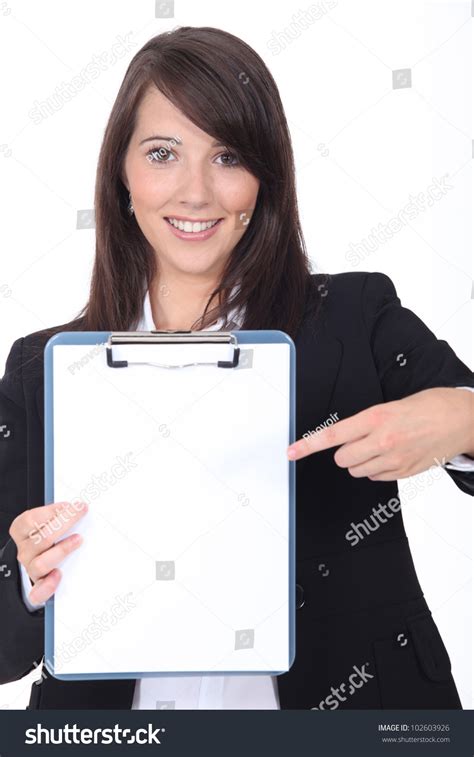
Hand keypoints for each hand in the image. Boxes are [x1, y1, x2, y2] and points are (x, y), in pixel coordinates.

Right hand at [9, 501, 87, 603]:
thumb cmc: (49, 538)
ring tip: (78, 540)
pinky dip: (48, 585)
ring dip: (62, 550)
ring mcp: (31, 568)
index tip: (72, 506)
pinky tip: (59, 575)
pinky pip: (38, 592)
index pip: (29, 520)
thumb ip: (58, 515)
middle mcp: (25, 551)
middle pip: (40, 539)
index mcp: (22, 532)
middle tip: (81, 514)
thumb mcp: (49, 522)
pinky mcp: (39, 586)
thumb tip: (79, 507)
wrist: (45, 563)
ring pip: (41, 563)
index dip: (51, 511)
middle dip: (64, 523)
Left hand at [287, 387, 473, 480]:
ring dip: (360, 461)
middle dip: (344, 451)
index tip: (292, 451)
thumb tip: (346, 436)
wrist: (462, 420)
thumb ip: (367, 421)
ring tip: (381, 446)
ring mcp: (394, 460)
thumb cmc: (430, 406)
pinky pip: (375, 477)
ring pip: (356, 470)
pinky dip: (376, 469)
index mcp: (377, 418)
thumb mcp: (392, 405)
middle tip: (360, 440)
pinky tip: (392, 455)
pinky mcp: (404, 472)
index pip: (333, 435)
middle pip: (342, 459)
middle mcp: (383, 441)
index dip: (308, 445)